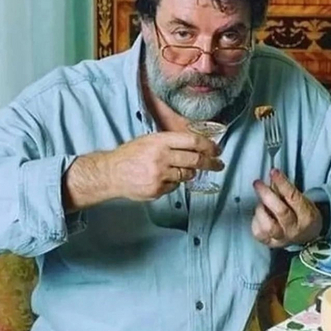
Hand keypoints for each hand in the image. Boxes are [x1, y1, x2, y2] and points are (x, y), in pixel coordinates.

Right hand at [64, 132, 223, 208]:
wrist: (111, 173)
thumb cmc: (131, 155)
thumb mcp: (149, 140)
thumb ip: (170, 142)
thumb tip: (195, 145)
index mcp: (160, 141)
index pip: (192, 141)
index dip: (208, 146)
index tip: (217, 150)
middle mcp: (161, 157)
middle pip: (195, 159)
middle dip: (211, 163)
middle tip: (218, 165)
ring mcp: (160, 175)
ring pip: (187, 174)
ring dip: (190, 172)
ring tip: (183, 170)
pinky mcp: (157, 189)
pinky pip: (175, 186)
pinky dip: (174, 182)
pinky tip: (163, 179)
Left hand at [251, 169, 322, 247]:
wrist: (307, 236)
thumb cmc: (303, 214)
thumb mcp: (303, 200)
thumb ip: (287, 191)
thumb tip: (272, 177)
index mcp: (307, 217)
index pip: (293, 197)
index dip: (282, 183)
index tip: (273, 172)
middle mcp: (294, 230)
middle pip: (280, 211)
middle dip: (266, 194)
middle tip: (258, 183)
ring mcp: (282, 239)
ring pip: (267, 226)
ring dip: (261, 210)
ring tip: (262, 204)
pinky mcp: (270, 244)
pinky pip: (258, 233)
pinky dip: (256, 221)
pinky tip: (260, 216)